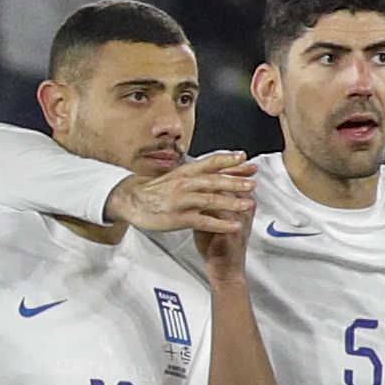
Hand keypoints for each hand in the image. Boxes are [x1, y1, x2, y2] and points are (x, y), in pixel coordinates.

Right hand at [108, 149, 258, 237]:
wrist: (132, 200)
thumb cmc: (156, 190)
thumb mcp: (177, 176)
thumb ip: (197, 173)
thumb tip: (217, 168)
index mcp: (186, 172)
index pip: (210, 163)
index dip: (228, 160)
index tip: (245, 158)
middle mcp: (185, 183)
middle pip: (214, 181)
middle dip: (235, 181)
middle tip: (253, 182)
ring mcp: (182, 200)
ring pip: (210, 200)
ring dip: (231, 202)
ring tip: (248, 204)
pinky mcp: (179, 217)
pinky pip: (203, 221)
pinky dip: (220, 224)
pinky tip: (234, 226)